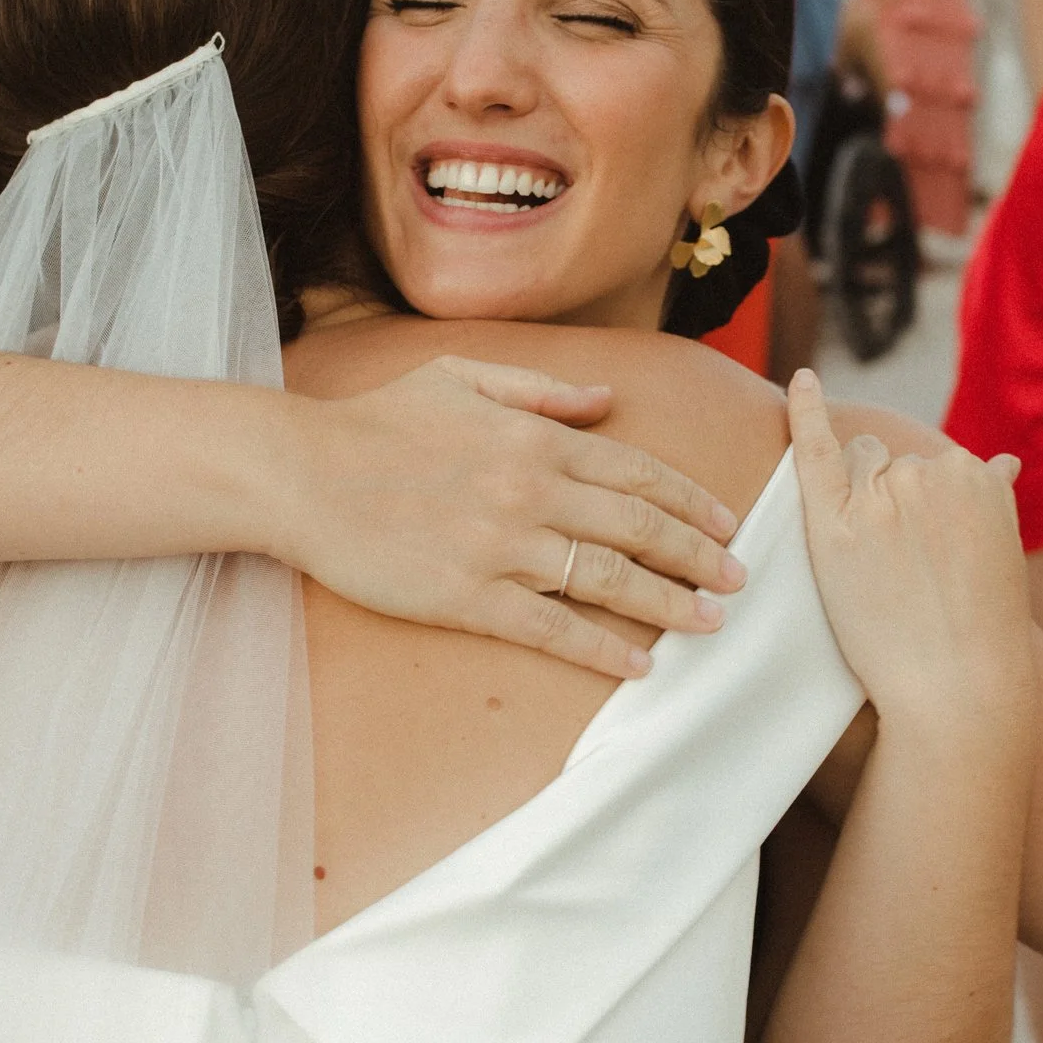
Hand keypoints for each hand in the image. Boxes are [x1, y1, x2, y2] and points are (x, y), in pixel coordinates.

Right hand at [279, 356, 748, 678]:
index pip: (635, 470)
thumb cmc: (375, 422)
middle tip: (739, 582)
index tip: (725, 525)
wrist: (303, 474)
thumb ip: (540, 388)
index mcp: (534, 436)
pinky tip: (637, 665)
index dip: (689, 501)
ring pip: (609, 579)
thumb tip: (607, 400)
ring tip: (709, 623)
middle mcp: (531, 490)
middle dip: (698, 556)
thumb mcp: (460, 377)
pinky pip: (552, 628)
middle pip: (639, 526)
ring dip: (668, 603)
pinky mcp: (469, 597)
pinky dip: (601, 649)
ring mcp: (503, 546)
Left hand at [787, 370, 1034, 733]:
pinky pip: (816, 451)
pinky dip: (806, 409)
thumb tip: (1002, 461)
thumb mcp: (1002, 553)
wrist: (957, 689)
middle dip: (889, 504)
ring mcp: (881, 494)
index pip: (931, 465)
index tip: (924, 543)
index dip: (921, 508)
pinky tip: (800, 380)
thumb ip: (994, 499)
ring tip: (883, 572)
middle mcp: (931, 472)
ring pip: (856, 468)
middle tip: (906, 574)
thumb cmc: (978, 632)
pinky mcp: (836, 523)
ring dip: (858, 502)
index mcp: (978, 475)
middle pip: (889, 463)